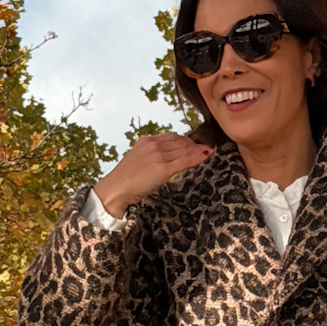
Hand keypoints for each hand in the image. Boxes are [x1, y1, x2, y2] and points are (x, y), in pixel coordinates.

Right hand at [93, 132, 210, 215]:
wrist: (117, 188)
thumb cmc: (125, 179)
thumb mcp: (138, 159)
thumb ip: (150, 155)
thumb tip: (164, 158)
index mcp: (146, 141)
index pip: (171, 136)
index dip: (185, 139)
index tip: (194, 143)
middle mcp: (153, 144)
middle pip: (180, 141)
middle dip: (194, 144)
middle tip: (205, 146)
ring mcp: (159, 155)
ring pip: (185, 149)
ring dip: (199, 149)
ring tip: (209, 149)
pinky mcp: (164, 167)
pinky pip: (186, 159)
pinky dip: (198, 156)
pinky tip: (207, 154)